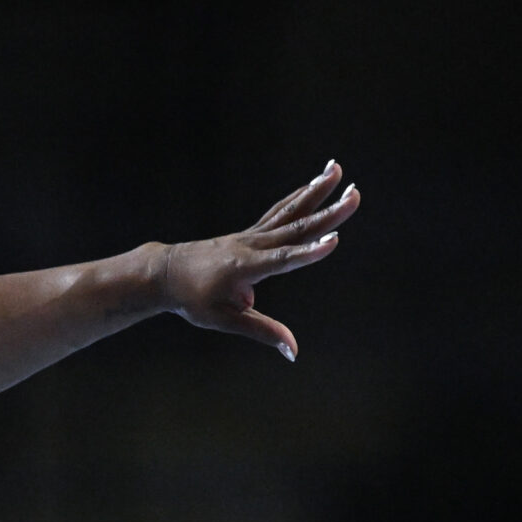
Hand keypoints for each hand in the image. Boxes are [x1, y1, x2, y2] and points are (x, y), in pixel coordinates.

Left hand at [155, 160, 361, 361]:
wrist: (165, 272)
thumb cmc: (192, 299)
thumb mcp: (223, 320)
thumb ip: (262, 332)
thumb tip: (294, 352)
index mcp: (244, 268)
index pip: (283, 260)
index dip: (309, 252)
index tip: (335, 240)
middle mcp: (251, 246)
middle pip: (294, 228)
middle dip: (328, 213)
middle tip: (356, 194)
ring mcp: (251, 236)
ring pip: (289, 211)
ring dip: (315, 190)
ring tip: (336, 169)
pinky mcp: (251, 233)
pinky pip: (279, 212)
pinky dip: (298, 197)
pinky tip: (315, 183)